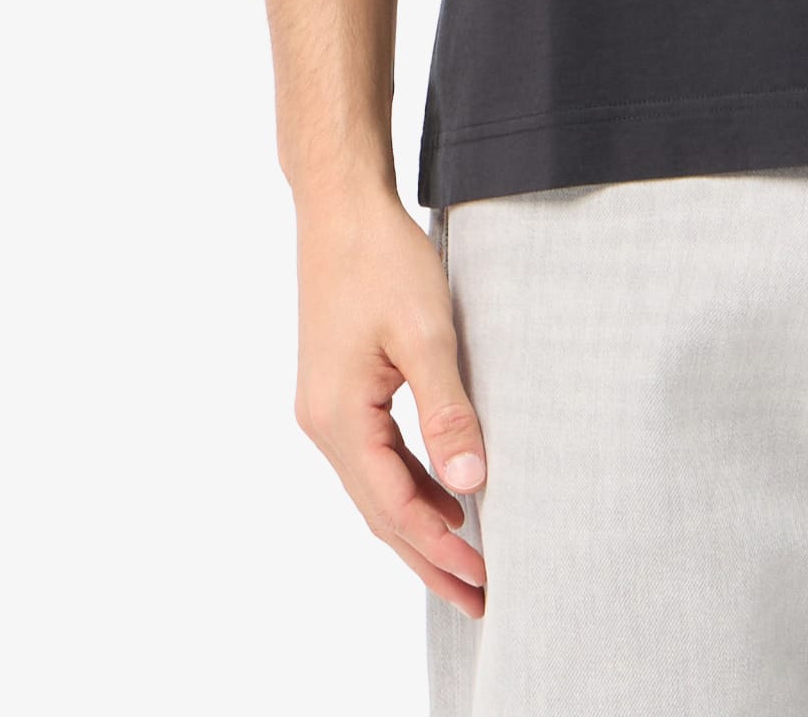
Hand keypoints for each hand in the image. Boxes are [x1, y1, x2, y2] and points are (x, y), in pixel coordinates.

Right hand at [292, 189, 487, 614]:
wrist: (340, 208)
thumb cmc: (382, 259)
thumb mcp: (426, 332)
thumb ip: (447, 409)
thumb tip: (471, 481)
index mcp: (339, 419)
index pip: (394, 508)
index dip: (440, 548)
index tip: (484, 579)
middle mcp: (324, 424)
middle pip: (380, 513)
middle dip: (430, 558)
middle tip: (480, 599)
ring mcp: (327, 409)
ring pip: (377, 489)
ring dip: (421, 525)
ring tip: (468, 562)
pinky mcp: (339, 391)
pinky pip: (375, 458)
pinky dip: (409, 487)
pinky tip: (443, 495)